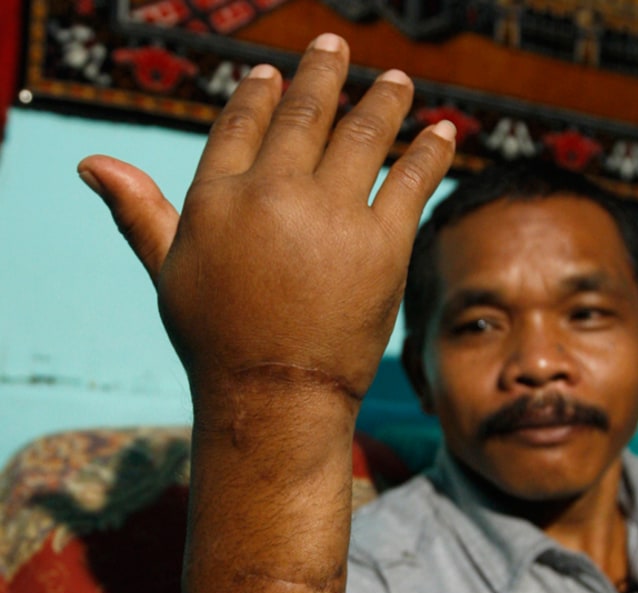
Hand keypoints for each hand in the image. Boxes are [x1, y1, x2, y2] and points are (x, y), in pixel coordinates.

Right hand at [78, 34, 454, 419]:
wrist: (274, 398)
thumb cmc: (216, 344)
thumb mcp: (169, 274)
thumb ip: (141, 212)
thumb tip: (93, 163)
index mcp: (218, 195)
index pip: (241, 122)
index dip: (260, 94)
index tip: (273, 74)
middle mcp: (274, 191)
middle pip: (305, 114)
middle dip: (322, 74)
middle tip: (334, 48)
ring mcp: (331, 213)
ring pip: (363, 134)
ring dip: (383, 101)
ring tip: (396, 82)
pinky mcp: (382, 242)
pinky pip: (412, 179)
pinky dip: (432, 151)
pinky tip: (444, 133)